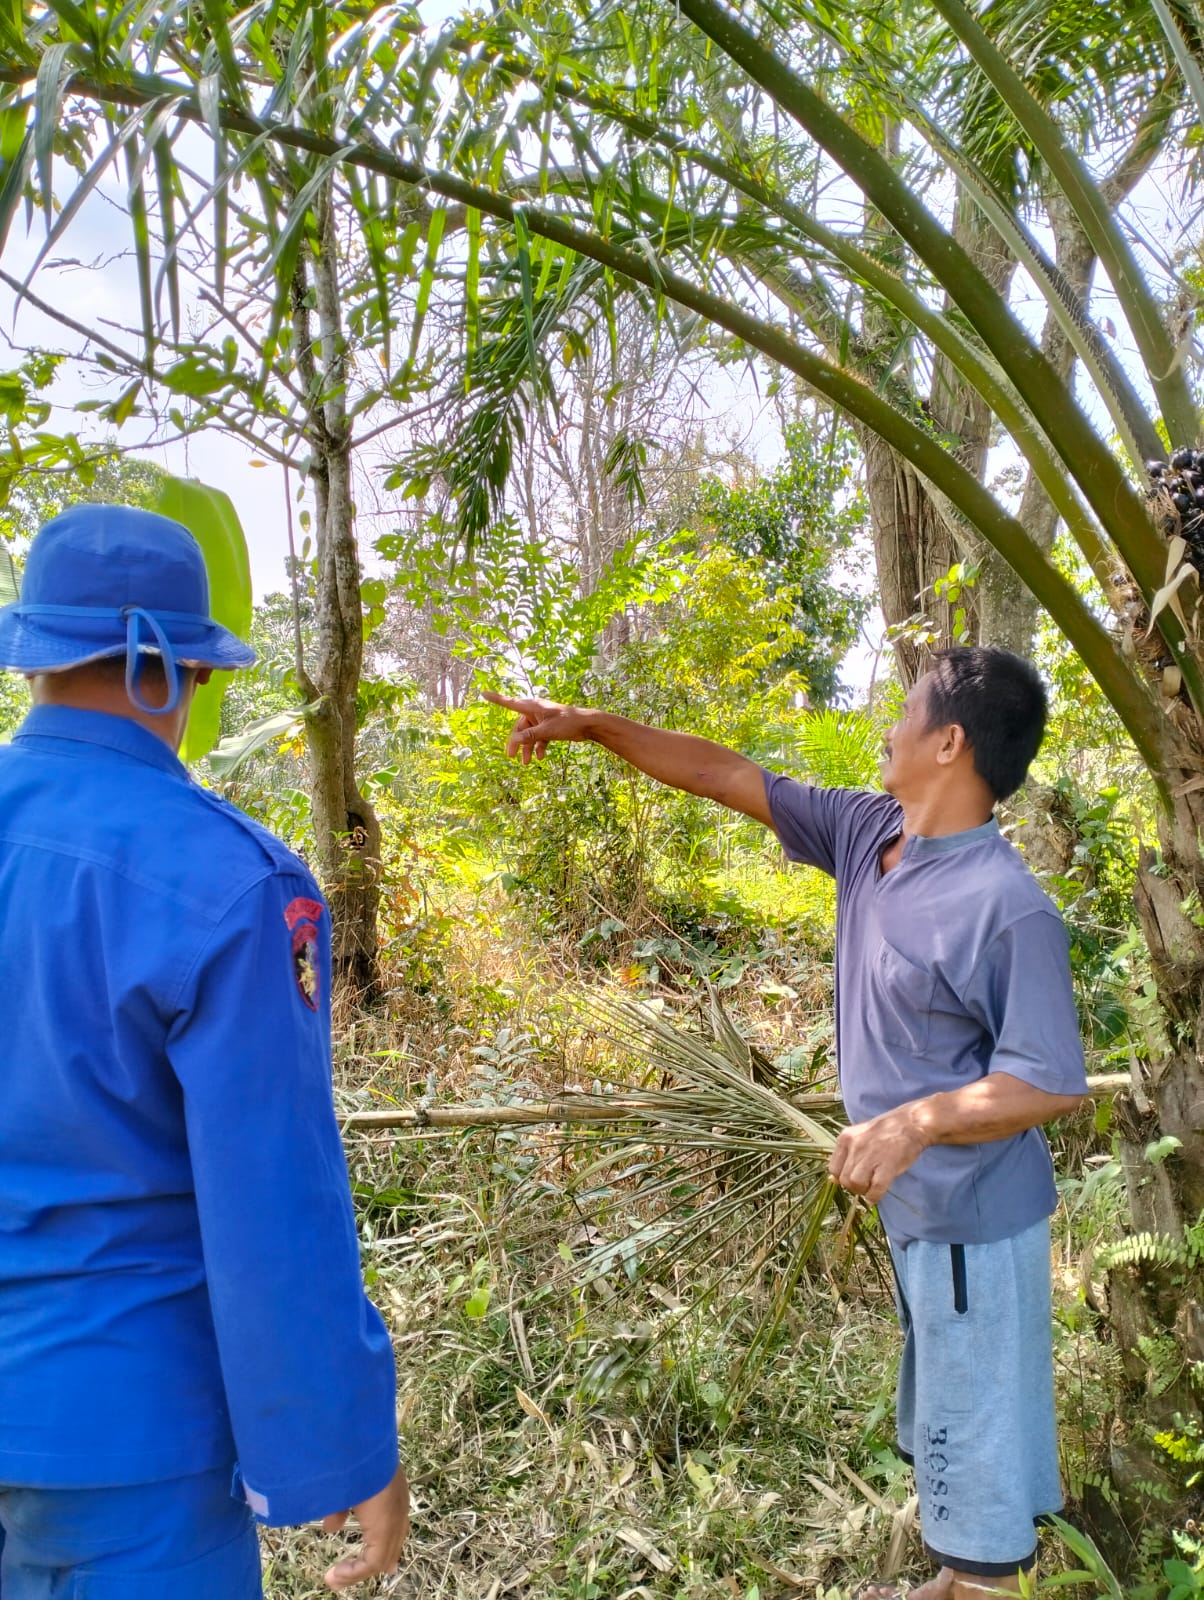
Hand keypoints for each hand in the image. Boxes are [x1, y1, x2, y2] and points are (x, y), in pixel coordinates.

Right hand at [322, 1463, 409, 1590]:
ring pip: (380, 1558)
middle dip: (374, 1563)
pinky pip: (372, 1562)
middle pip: (391, 1546)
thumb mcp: (346, 1486)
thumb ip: (341, 1508)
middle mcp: (398, 1508)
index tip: (376, 1562)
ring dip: (357, 1571)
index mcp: (393, 1493)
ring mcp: (394, 1521)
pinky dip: (354, 1572)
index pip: (395, 1525)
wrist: (362, 1448)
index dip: (385, 1544)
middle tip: (356, 1575)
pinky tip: (335, 1574)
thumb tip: (330, 1528)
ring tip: (335, 1578)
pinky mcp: (385, 1531)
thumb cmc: (352, 1459)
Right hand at [481, 688, 590, 763]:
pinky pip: (539, 738)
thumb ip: (530, 736)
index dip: (496, 699)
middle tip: (511, 756)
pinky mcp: (549, 727)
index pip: (509, 703)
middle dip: (516, 742)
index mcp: (532, 707)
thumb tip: (515, 740)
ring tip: (527, 763)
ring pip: (529, 735)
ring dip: (527, 748)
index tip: (483, 693)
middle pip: (519, 727)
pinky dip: (539, 747)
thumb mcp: (547, 731)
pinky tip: (541, 757)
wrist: (587, 725)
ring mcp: (542, 720)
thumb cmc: (568, 723)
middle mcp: (535, 712)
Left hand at [828, 1105, 929, 1203]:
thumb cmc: (885, 1131)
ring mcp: (871, 1156)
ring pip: (856, 1184)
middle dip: (853, 1187)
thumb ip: (846, 1154)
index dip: (842, 1178)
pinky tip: (876, 1196)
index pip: (833, 1168)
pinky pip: (875, 1189)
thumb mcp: (859, 1135)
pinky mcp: (887, 1165)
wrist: (911, 1123)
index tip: (852, 1178)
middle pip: (844, 1179)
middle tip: (865, 1184)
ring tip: (871, 1187)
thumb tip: (832, 1179)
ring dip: (863, 1191)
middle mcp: (855, 1146)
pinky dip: (874, 1196)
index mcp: (846, 1137)